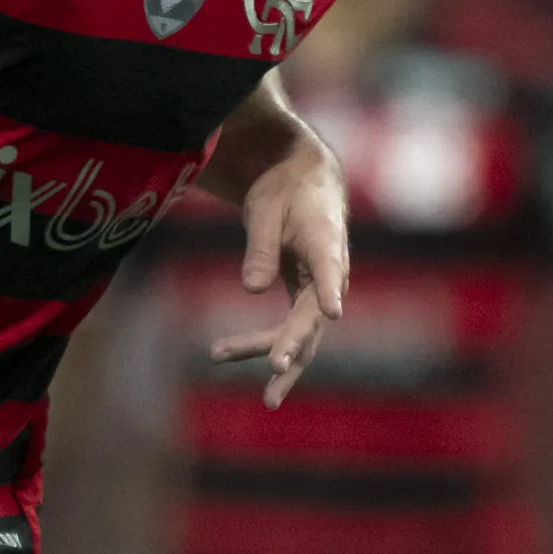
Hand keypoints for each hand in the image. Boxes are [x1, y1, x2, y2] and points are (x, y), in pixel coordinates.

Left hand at [209, 141, 348, 408]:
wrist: (303, 183)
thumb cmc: (286, 191)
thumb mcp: (266, 209)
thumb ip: (261, 247)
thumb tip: (251, 289)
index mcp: (327, 245)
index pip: (329, 273)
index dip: (329, 292)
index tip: (332, 312)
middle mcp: (330, 276)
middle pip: (313, 320)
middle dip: (294, 347)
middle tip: (275, 370)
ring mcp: (319, 292)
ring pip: (300, 335)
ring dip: (269, 355)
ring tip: (220, 357)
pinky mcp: (304, 299)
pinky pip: (287, 330)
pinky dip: (261, 344)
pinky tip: (221, 351)